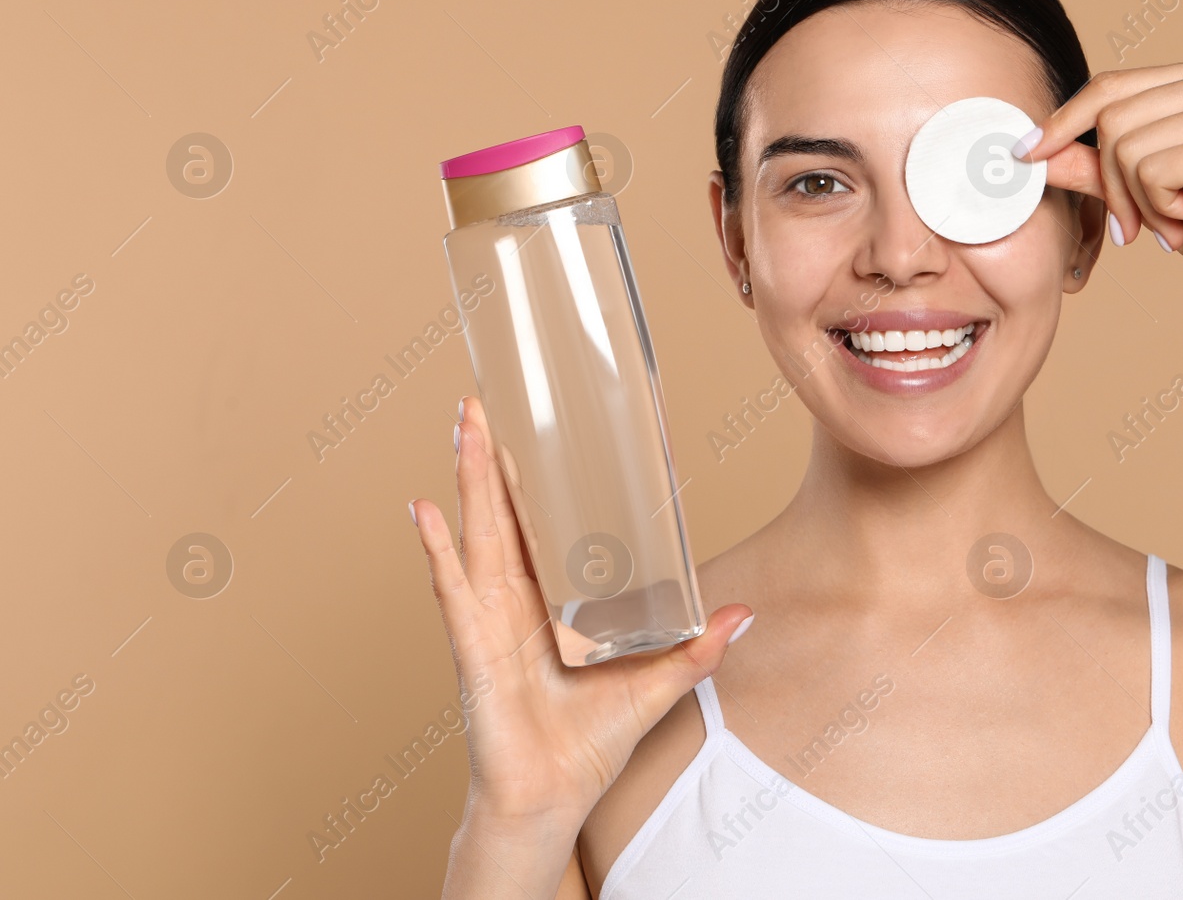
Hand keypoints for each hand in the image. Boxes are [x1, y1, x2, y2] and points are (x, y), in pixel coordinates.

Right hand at [409, 396, 752, 827]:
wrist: (555, 795)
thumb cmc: (591, 742)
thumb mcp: (657, 682)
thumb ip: (697, 647)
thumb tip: (743, 613)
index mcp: (551, 602)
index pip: (541, 526)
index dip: (535, 479)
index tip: (534, 429)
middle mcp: (515, 601)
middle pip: (501, 514)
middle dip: (491, 458)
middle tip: (483, 403)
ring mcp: (490, 618)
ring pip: (477, 533)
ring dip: (467, 480)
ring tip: (461, 426)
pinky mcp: (474, 645)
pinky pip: (453, 589)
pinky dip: (436, 550)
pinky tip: (423, 510)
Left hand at [1017, 58, 1182, 296]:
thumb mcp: (1138, 189)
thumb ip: (1090, 164)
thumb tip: (1032, 150)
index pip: (1111, 85)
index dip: (1063, 120)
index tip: (1027, 153)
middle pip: (1111, 116)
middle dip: (1109, 180)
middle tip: (1133, 224)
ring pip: (1124, 146)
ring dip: (1136, 199)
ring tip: (1174, 218)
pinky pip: (1149, 172)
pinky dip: (1158, 207)